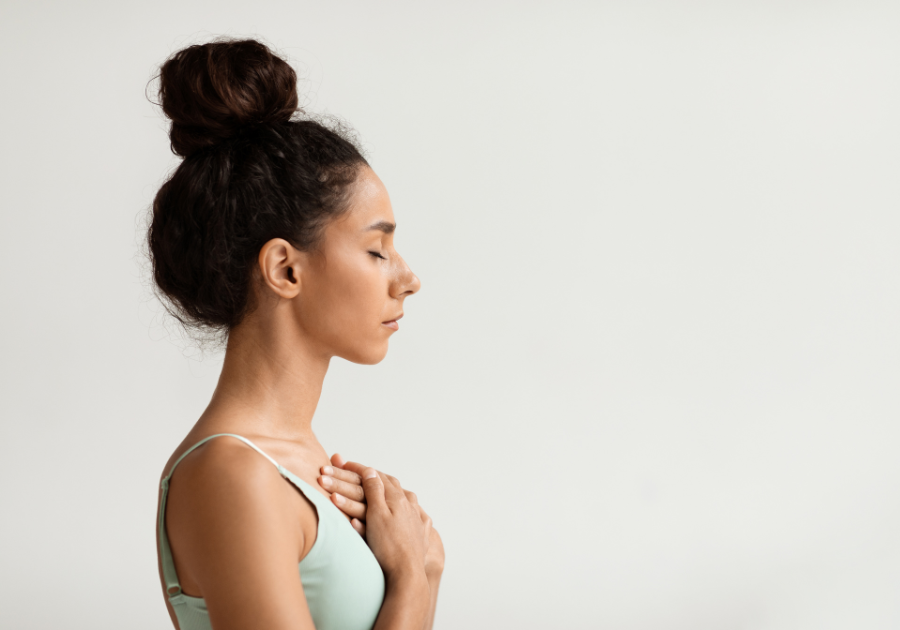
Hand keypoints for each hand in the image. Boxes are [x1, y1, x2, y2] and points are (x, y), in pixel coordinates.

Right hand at [320, 455, 443, 578]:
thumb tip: (371, 470)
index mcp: (398, 497)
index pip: (377, 476)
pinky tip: (401, 511)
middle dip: (374, 478)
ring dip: (389, 491)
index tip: (344, 464)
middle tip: (359, 474)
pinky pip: (412, 514)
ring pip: (404, 498)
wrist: (406, 574)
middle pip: (391, 485)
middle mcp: (410, 505)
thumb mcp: (377, 513)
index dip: (360, 469)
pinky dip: (403, 508)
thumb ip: (374, 490)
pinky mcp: (420, 534)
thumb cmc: (388, 546)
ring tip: (380, 489)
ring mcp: (416, 519)